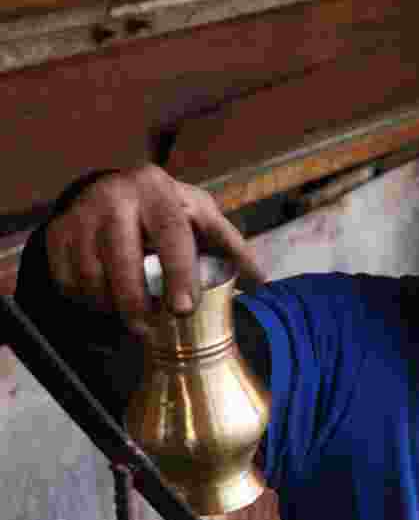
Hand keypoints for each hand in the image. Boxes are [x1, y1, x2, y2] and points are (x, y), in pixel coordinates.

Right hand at [46, 166, 263, 336]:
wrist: (114, 191)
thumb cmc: (168, 212)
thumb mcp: (201, 218)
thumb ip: (230, 246)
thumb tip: (261, 281)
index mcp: (157, 190)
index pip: (170, 234)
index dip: (178, 272)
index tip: (184, 308)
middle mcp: (114, 196)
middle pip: (122, 258)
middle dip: (136, 301)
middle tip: (149, 329)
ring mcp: (81, 214)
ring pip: (91, 274)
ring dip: (109, 305)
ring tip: (129, 315)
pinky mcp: (57, 233)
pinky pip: (66, 278)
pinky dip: (84, 299)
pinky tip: (102, 301)